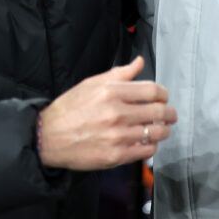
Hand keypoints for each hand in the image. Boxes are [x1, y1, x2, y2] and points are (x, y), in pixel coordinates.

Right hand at [38, 56, 175, 170]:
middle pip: (159, 111)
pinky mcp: (116, 155)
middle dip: (170, 113)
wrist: (48, 137)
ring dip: (164, 130)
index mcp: (111, 92)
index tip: (163, 97)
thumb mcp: (91, 84)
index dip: (163, 94)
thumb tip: (138, 63)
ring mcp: (118, 136)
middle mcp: (116, 113)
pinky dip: (151, 145)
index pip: (152, 90)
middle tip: (170, 114)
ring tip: (161, 128)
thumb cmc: (68, 110)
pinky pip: (146, 151)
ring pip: (157, 132)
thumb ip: (119, 74)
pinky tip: (146, 141)